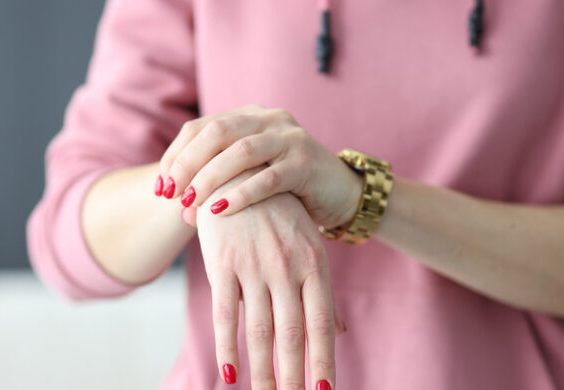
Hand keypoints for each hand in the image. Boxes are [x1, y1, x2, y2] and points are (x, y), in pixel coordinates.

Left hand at [155, 105, 361, 227]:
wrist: (341, 195)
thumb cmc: (287, 190)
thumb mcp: (250, 175)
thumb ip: (218, 178)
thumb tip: (174, 202)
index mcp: (250, 117)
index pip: (201, 128)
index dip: (175, 156)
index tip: (160, 189)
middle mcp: (269, 120)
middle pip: (217, 132)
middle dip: (188, 164)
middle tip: (171, 195)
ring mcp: (290, 139)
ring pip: (241, 151)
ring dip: (210, 178)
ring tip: (191, 203)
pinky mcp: (306, 162)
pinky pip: (269, 177)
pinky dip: (242, 194)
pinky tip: (221, 211)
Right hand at [196, 169, 344, 388]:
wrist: (240, 171)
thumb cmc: (280, 217)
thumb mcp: (309, 247)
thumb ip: (320, 293)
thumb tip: (340, 335)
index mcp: (315, 264)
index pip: (322, 325)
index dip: (323, 363)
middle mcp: (288, 268)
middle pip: (292, 336)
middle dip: (293, 378)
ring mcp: (254, 266)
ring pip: (260, 332)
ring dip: (263, 372)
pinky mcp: (222, 263)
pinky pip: (226, 313)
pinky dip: (227, 347)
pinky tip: (230, 374)